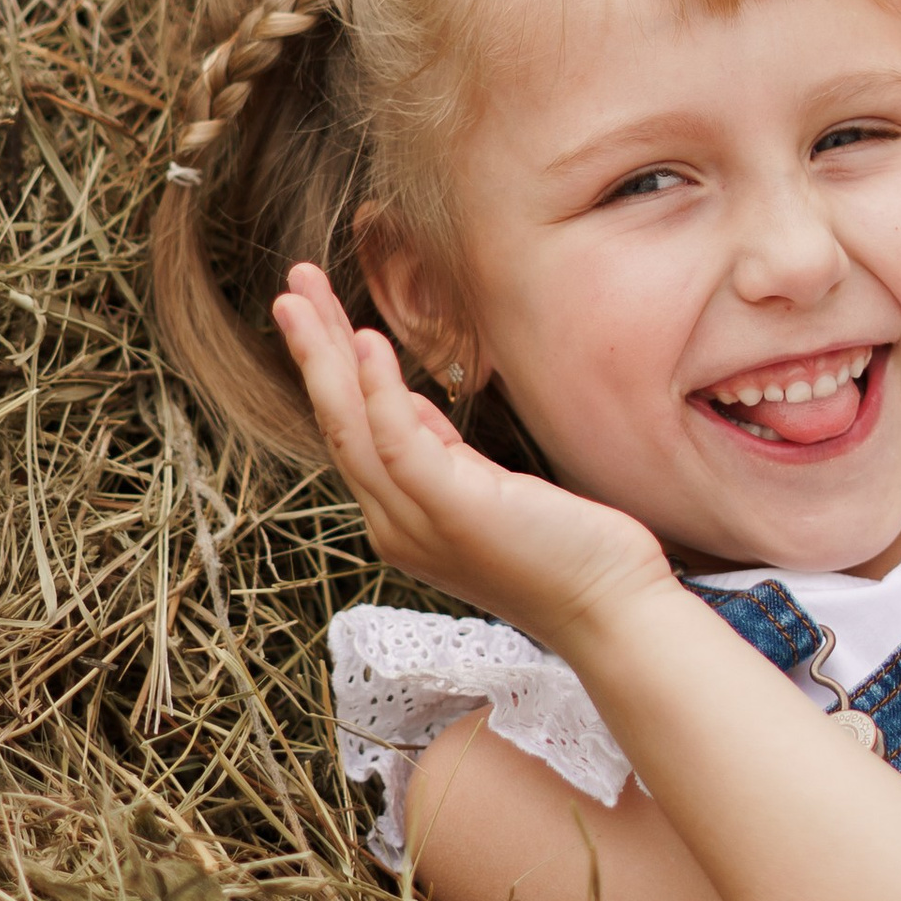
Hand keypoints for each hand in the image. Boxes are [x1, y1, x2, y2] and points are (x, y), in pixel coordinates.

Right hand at [271, 266, 670, 650]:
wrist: (612, 611)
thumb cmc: (566, 551)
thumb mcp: (490, 490)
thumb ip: (442, 455)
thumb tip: (407, 404)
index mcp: (403, 517)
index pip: (354, 432)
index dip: (332, 369)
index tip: (316, 312)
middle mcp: (396, 523)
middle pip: (338, 423)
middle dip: (311, 351)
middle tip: (288, 289)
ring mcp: (419, 522)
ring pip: (352, 427)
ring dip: (324, 356)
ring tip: (304, 296)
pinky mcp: (453, 511)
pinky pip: (398, 443)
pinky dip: (379, 389)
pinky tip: (366, 339)